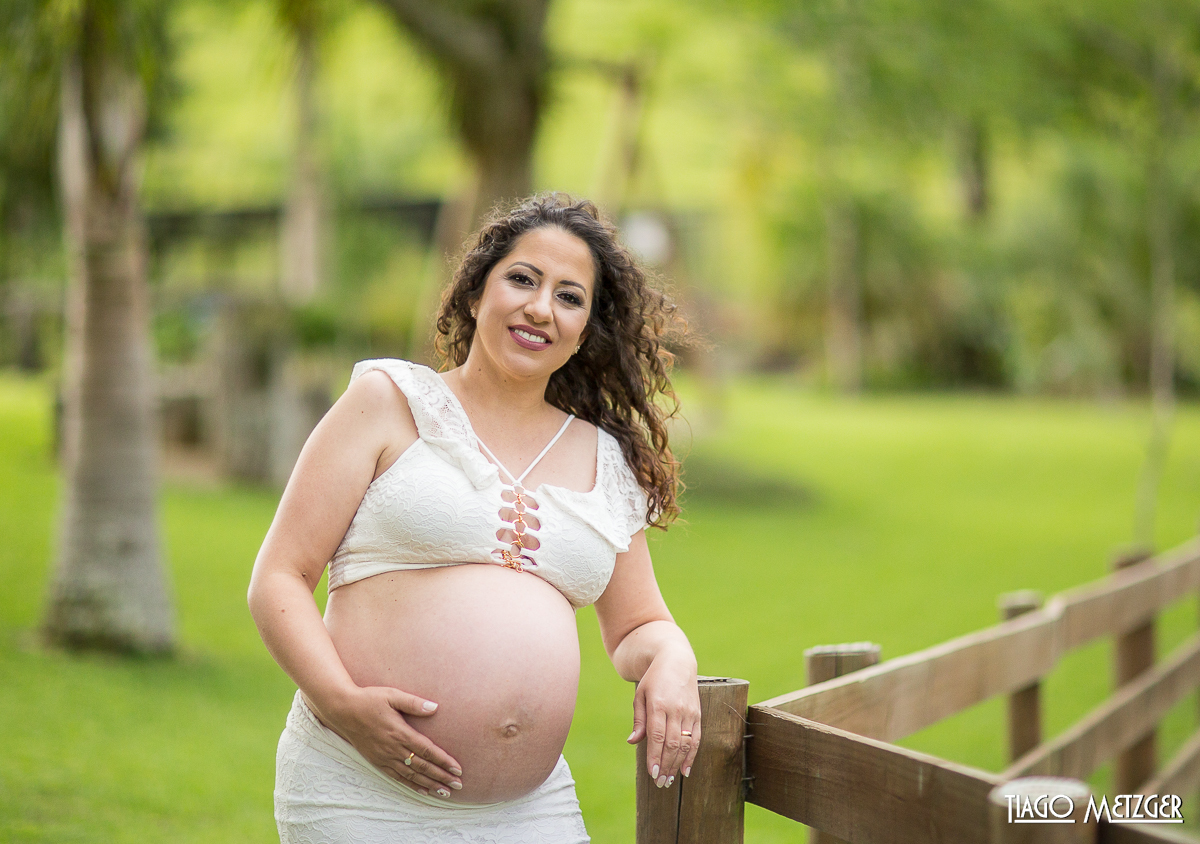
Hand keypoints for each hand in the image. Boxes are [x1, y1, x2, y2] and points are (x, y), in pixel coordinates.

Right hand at [313, 685, 463, 796]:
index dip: (443, 761)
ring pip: (411, 775)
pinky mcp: (377, 761)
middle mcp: (393, 748)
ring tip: (445, 792)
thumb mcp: (392, 695)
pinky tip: (423, 790)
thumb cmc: (369, 699)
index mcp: (400, 732)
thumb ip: (414, 703)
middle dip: (441, 777)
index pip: (427, 750)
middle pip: (422, 766)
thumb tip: (434, 707)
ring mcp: (385, 757)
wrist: (343, 710)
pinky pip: (397, 777)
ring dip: (430, 784)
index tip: (457, 769)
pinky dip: (412, 785)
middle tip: (458, 785)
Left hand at [626, 650, 699, 787]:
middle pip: (672, 743)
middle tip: (660, 783)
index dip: (655, 756)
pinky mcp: (698, 714)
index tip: (652, 773)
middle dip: (666, 765)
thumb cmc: (654, 679)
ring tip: (670, 780)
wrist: (676, 661)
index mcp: (658, 704)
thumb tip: (633, 741)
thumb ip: (639, 719)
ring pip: (685, 743)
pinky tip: (686, 769)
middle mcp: (676, 709)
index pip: (657, 736)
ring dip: (677, 764)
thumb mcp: (640, 695)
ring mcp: (689, 712)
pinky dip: (691, 755)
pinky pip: (696, 738)